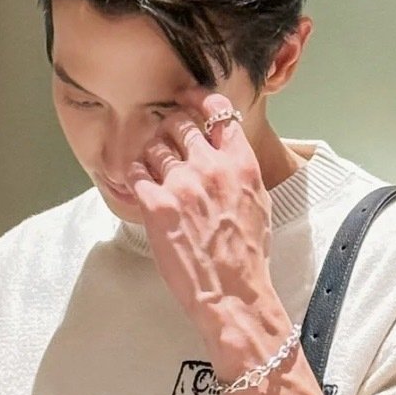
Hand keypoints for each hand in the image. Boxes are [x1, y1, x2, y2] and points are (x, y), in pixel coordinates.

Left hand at [125, 86, 274, 337]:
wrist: (233, 296)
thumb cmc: (248, 260)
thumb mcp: (259, 205)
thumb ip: (241, 172)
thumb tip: (227, 154)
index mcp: (241, 165)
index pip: (218, 111)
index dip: (198, 99)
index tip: (186, 98)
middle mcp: (211, 167)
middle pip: (180, 124)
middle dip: (170, 132)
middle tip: (167, 148)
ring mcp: (182, 185)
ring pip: (155, 146)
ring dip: (152, 157)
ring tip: (156, 176)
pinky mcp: (157, 205)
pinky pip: (136, 173)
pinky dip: (136, 176)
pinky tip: (142, 189)